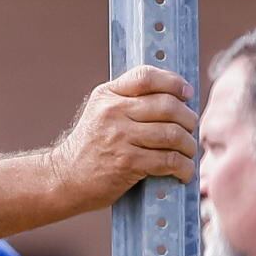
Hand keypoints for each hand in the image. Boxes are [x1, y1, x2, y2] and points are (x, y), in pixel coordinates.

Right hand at [59, 67, 201, 202]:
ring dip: (189, 145)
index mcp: (107, 95)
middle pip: (168, 106)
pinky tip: (183, 172)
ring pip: (173, 134)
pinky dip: (184, 167)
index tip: (186, 93)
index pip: (146, 77)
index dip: (173, 82)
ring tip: (188, 152)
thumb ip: (128, 101)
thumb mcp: (100, 113)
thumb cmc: (91, 147)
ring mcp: (120, 137)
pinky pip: (169, 160)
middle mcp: (113, 112)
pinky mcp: (127, 163)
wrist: (65, 178)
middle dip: (188, 119)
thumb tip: (175, 98)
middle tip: (190, 130)